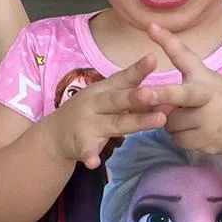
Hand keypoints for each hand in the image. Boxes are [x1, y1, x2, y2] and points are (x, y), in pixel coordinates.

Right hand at [43, 54, 167, 168]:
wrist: (54, 134)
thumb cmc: (89, 112)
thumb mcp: (106, 98)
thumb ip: (132, 98)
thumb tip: (167, 99)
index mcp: (102, 90)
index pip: (122, 78)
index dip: (138, 69)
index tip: (153, 58)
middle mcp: (95, 103)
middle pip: (118, 100)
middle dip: (135, 97)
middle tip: (153, 93)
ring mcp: (88, 124)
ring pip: (115, 124)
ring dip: (135, 122)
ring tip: (158, 121)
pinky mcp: (80, 143)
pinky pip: (87, 150)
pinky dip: (90, 156)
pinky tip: (93, 163)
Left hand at [140, 24, 221, 156]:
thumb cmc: (221, 100)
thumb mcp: (208, 79)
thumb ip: (182, 72)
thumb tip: (152, 47)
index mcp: (205, 77)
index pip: (185, 56)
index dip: (168, 42)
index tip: (151, 28)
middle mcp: (208, 96)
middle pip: (179, 95)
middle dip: (160, 95)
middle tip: (142, 93)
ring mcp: (209, 120)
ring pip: (170, 121)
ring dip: (172, 122)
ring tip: (192, 118)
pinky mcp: (207, 140)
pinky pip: (177, 138)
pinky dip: (180, 136)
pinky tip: (197, 131)